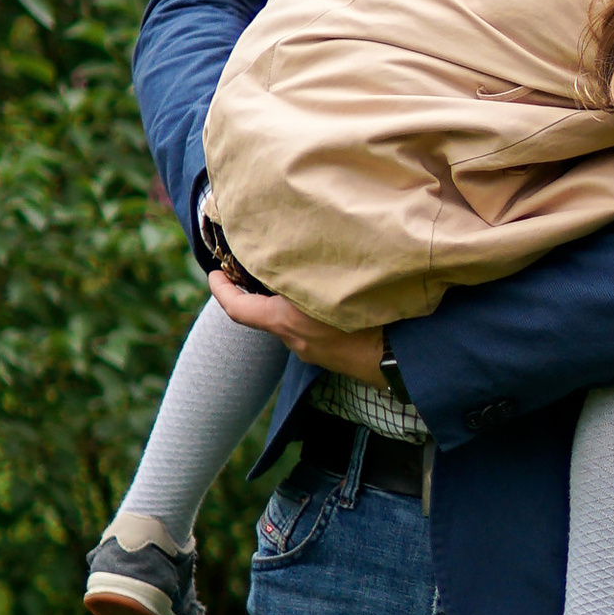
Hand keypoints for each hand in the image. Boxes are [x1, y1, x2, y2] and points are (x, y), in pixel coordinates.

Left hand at [207, 268, 386, 385]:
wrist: (400, 362)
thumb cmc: (370, 321)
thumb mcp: (332, 287)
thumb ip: (306, 270)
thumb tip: (293, 252)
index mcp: (286, 321)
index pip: (237, 308)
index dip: (220, 290)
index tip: (213, 274)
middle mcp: (293, 340)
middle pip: (265, 313)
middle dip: (259, 292)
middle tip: (257, 267)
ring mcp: (312, 353)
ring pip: (290, 321)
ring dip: (290, 302)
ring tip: (301, 277)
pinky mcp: (330, 358)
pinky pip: (311, 331)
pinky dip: (311, 314)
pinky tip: (331, 300)